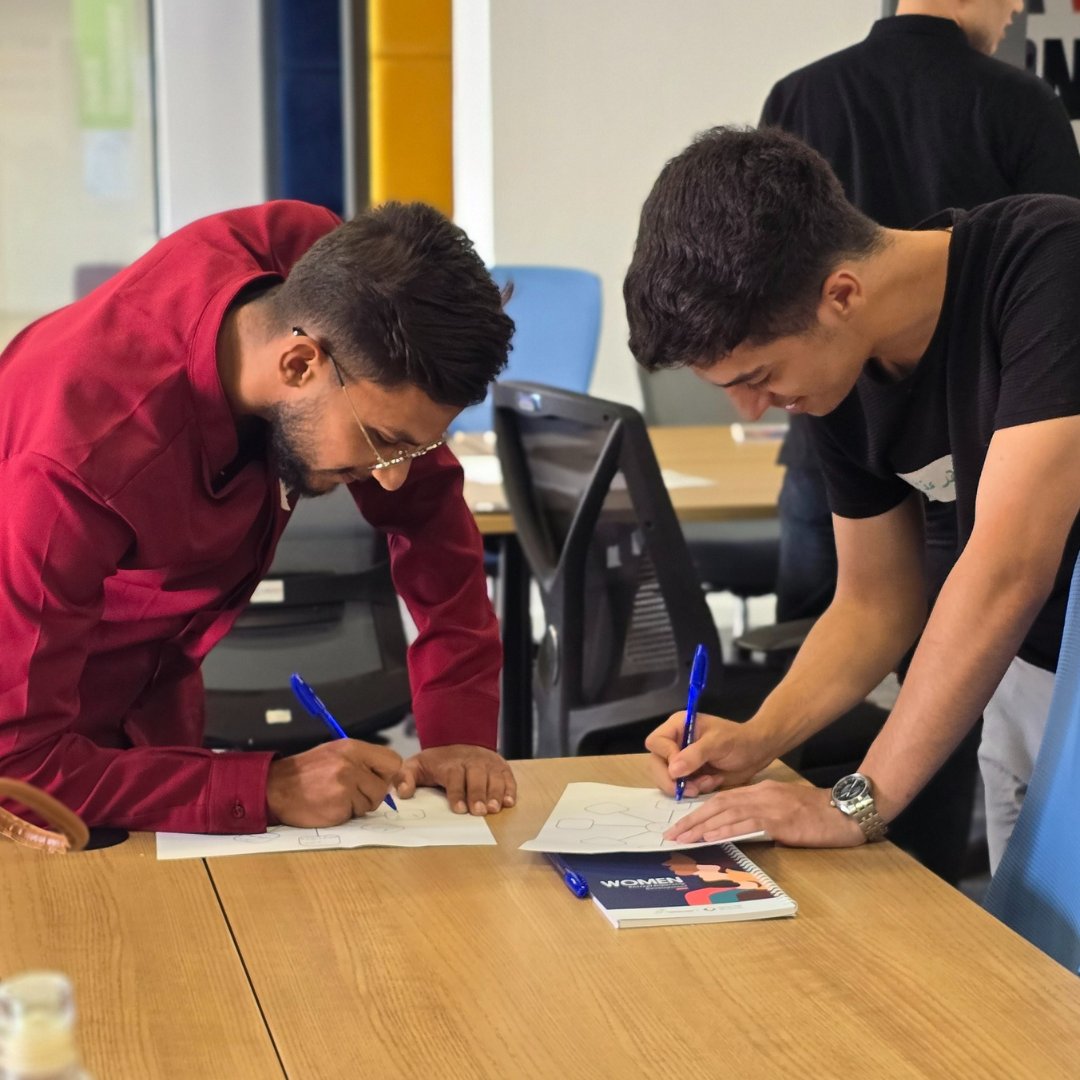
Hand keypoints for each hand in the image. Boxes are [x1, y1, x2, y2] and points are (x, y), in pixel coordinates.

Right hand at [266, 740, 401, 826]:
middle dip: (373, 793)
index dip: (387, 774)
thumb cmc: (306, 772)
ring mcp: (345, 786)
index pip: (393, 761)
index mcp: (353, 748)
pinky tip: (329, 806)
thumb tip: (390, 775)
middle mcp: (351, 765)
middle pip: (383, 786)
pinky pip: (355, 815)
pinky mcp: (338, 806)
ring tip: (336, 797)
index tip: (378, 779)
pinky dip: (345, 814)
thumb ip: (363, 760)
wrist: (275, 787)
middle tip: (354, 792)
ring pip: (371, 803)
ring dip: (358, 805)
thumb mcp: (335, 753)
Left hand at [396, 745, 516, 814]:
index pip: (454, 778)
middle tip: (479, 812)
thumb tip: (402, 792)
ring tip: (494, 809)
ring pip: (494, 778)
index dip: (457, 793)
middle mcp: (472, 762)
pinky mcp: (501, 767)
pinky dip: (510, 789)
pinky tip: (509, 802)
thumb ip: (405, 777)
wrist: (459, 738)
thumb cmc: (437, 761)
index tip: (459, 809)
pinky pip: (508, 777)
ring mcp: (488, 764)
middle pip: (476, 777)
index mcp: (450, 764)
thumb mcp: (416, 765)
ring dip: (496, 793)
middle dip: (478, 794)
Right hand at [645, 712, 774, 796]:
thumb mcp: (718, 743)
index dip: (666, 756)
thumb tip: (673, 770)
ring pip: (666, 779)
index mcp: (678, 727)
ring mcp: (680, 760)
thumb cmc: (739, 740)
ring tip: (708, 782)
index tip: (684, 768)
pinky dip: (694, 789)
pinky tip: (711, 782)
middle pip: (655, 764)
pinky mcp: (687, 775)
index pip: (656, 742)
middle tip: (691, 788)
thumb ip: (695, 755)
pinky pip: (679, 787)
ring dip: (685, 786)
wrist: (756, 753)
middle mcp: (674, 742)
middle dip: (672, 780)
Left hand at [664, 779, 865, 847]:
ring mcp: (769, 805)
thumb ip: (764, 817)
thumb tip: (745, 831)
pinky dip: (725, 829)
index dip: (700, 811)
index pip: (723, 799)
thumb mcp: (786, 811)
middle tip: (672, 833)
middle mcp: (761, 794)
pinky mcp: (779, 819)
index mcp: (762, 791)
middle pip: (718, 804)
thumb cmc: (820, 815)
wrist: (847, 811)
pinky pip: (746, 823)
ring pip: (726, 812)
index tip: (682, 825)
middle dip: (692, 819)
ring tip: (683, 837)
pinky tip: (711, 836)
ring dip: (701, 826)